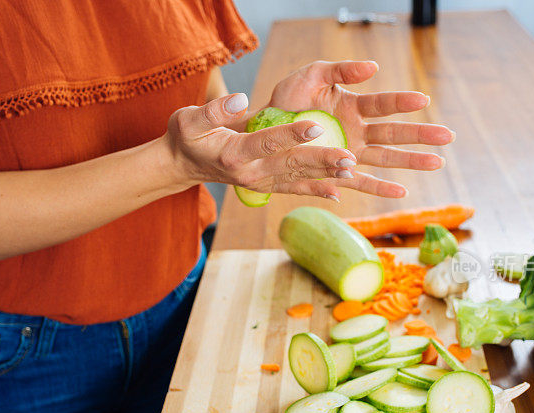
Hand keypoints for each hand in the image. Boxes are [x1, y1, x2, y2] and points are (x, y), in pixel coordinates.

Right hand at [165, 93, 366, 199]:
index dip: (291, 134)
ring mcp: (259, 182)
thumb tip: (241, 100)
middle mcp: (249, 173)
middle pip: (290, 164)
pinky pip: (293, 190)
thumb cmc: (186, 137)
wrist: (181, 166)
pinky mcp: (265, 186)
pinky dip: (315, 191)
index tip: (315, 127)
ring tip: (352, 169)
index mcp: (233, 153)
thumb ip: (214, 110)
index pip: (266, 142)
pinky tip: (338, 192)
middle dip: (321, 160)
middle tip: (348, 156)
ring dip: (325, 175)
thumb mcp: (188, 119)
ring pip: (297, 178)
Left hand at [267, 60, 454, 195]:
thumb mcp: (311, 76)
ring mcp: (349, 152)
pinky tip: (401, 193)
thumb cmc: (288, 100)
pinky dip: (380, 188)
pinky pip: (360, 182)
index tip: (423, 101)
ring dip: (410, 162)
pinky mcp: (336, 170)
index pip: (382, 104)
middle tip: (448, 136)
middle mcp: (356, 130)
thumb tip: (373, 67)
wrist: (264, 128)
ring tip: (437, 163)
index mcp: (352, 105)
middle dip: (421, 135)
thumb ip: (340, 70)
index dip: (401, 102)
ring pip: (385, 158)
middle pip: (393, 134)